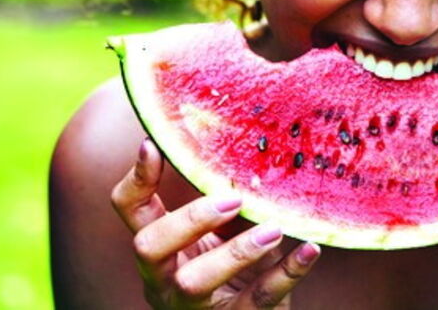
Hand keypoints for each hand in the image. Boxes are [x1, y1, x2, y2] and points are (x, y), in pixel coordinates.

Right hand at [110, 137, 320, 308]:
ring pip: (195, 281)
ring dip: (236, 251)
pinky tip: (309, 250)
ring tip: (273, 229)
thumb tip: (242, 151)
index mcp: (158, 248)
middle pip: (149, 247)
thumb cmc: (234, 267)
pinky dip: (286, 273)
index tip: (153, 144)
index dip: (136, 178)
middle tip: (232, 200)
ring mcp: (193, 307)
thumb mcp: (219, 232)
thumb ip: (221, 202)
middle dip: (187, 219)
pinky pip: (257, 300)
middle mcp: (163, 279)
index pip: (128, 209)